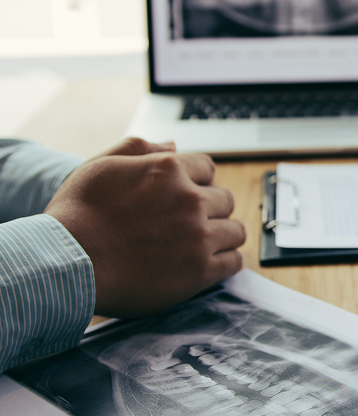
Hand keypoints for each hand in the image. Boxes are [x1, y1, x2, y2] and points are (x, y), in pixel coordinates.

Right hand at [45, 137, 245, 317]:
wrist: (64, 265)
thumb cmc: (75, 216)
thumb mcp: (100, 166)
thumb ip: (139, 148)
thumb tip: (173, 145)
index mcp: (168, 169)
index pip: (208, 169)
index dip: (199, 183)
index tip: (188, 197)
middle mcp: (189, 200)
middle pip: (225, 199)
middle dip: (211, 209)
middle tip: (191, 224)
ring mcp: (198, 236)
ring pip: (235, 231)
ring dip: (222, 235)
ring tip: (203, 244)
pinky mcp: (199, 271)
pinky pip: (234, 262)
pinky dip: (225, 262)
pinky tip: (209, 264)